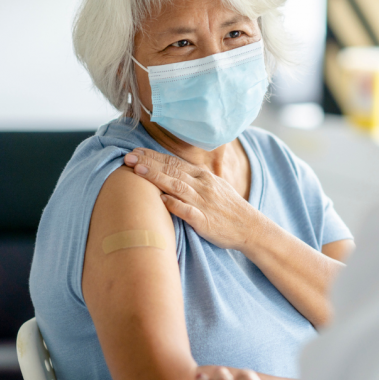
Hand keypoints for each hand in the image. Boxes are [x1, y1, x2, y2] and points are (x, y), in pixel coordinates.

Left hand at [123, 148, 263, 250]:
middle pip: (172, 170)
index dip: (153, 157)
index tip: (135, 152)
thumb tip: (172, 172)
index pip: (174, 162)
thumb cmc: (229, 208)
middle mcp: (202, 186)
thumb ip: (194, 179)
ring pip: (177, 186)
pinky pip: (187, 211)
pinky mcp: (205, 221)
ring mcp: (203, 203)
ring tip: (138, 171)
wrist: (249, 227)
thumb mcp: (214, 186)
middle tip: (128, 157)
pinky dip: (174, 205)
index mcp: (203, 177)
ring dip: (156, 177)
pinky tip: (160, 200)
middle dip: (148, 163)